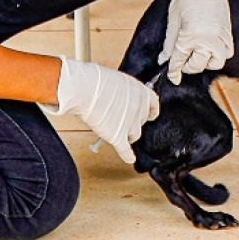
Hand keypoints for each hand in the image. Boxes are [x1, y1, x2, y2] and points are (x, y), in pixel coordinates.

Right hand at [40, 57, 158, 163]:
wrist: (85, 88)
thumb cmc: (95, 80)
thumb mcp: (117, 80)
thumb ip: (124, 93)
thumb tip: (121, 100)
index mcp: (140, 91)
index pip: (153, 104)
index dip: (151, 111)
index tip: (151, 114)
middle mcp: (139, 107)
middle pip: (142, 121)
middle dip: (133, 122)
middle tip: (121, 119)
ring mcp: (130, 123)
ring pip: (134, 135)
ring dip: (126, 134)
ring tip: (115, 130)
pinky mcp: (118, 135)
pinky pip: (126, 150)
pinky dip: (127, 155)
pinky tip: (130, 158)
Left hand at [158, 0, 232, 83]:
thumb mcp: (173, 20)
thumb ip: (169, 43)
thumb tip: (164, 60)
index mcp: (190, 35)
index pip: (180, 61)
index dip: (174, 71)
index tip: (172, 77)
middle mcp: (207, 39)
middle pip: (198, 65)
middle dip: (188, 66)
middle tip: (182, 60)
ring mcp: (220, 36)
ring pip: (216, 62)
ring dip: (205, 62)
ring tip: (196, 53)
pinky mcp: (228, 31)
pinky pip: (227, 52)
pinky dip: (218, 54)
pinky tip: (209, 47)